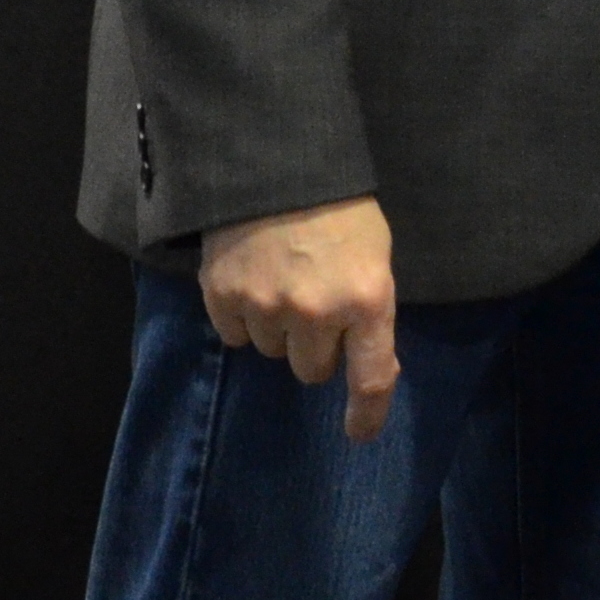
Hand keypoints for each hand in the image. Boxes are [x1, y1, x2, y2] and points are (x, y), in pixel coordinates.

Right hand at [200, 195, 400, 440]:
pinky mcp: (224, 298)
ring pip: (271, 352)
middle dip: (315, 348)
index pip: (372, 376)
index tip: (359, 434)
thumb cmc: (341, 208)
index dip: (367, 412)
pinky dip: (244, 317)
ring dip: (278, 330)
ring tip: (284, 281)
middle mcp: (317, 311)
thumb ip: (369, 305)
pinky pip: (236, 335)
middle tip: (316, 306)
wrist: (277, 166)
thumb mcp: (375, 252)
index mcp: (368, 298)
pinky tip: (253, 281)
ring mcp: (267, 306)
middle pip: (312, 369)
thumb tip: (365, 358)